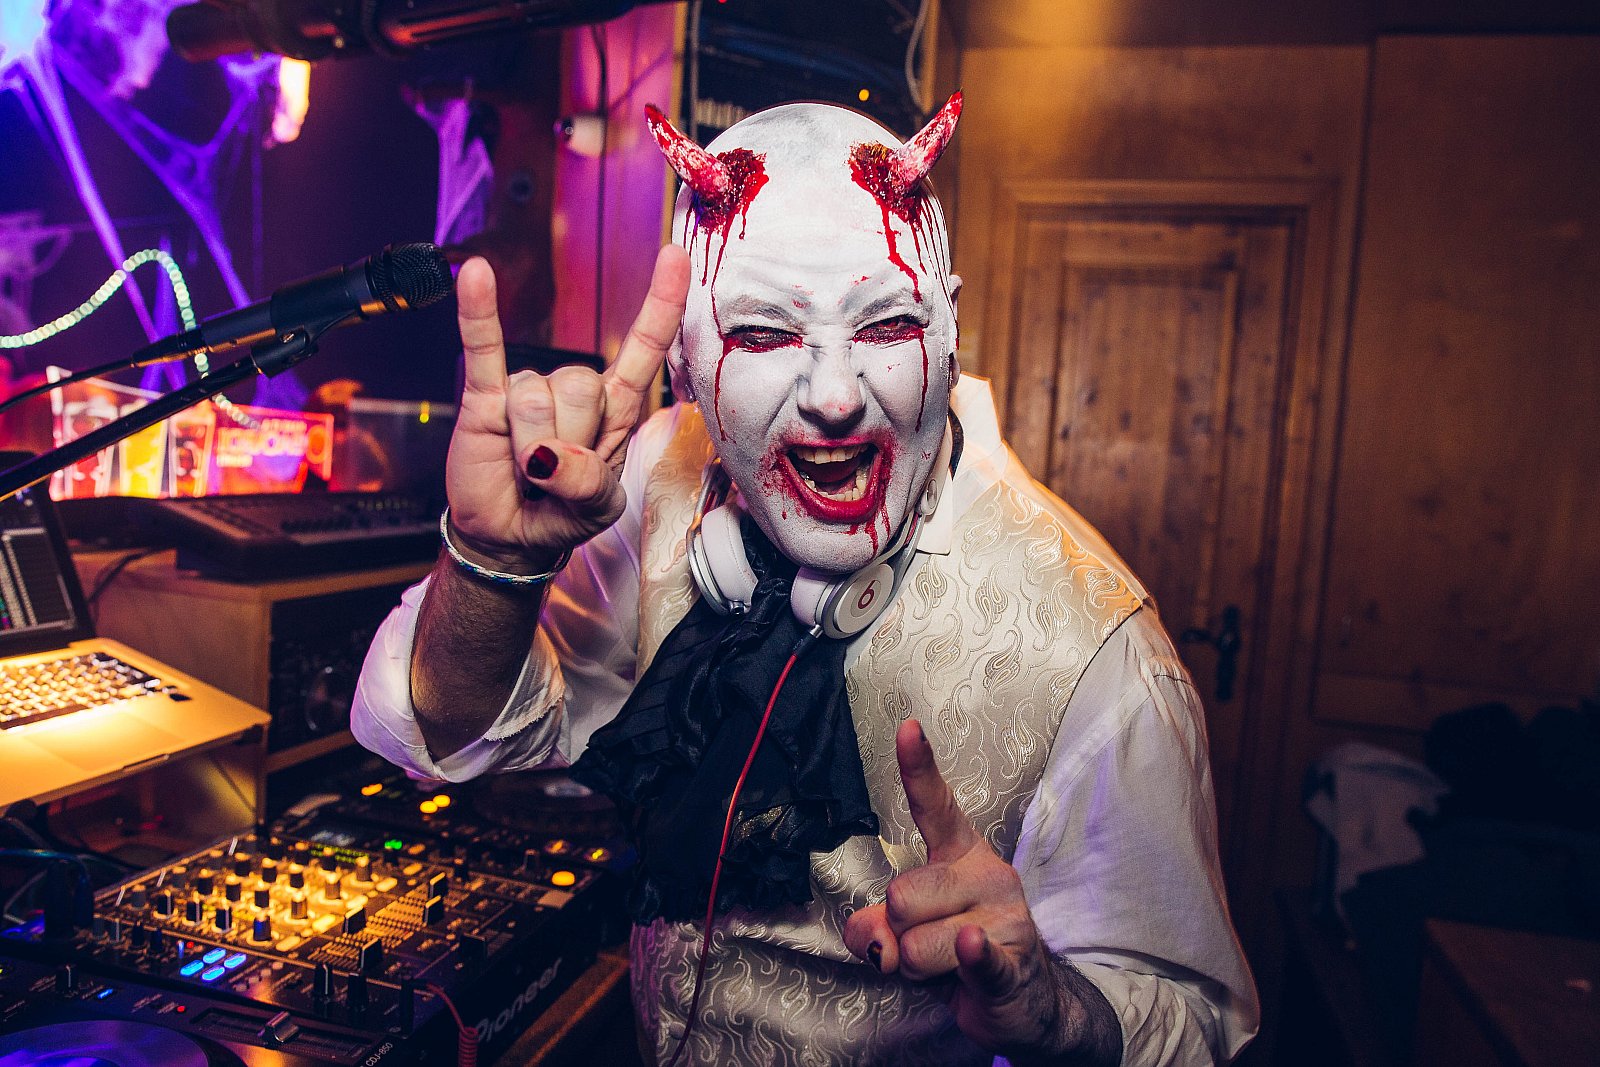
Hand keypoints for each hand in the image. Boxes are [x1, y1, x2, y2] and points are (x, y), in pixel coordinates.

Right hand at [444, 246, 688, 568]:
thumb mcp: (598, 509)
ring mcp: (529, 388)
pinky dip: (479, 314)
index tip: (675, 257)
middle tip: (555, 476)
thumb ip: (589, 483)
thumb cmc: (562, 514)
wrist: (511, 536)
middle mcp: (576, 389)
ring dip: (529, 444)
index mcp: (616, 408)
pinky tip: (478, 276)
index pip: (644, 347)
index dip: (661, 304)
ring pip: (538, 395)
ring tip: (525, 470)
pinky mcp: (485, 395)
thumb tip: (545, 455)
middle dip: (570, 442)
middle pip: (583, 387)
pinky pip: (483, 348)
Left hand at [843, 720, 1119, 1063]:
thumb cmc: (955, 954)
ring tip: (946, 967)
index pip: (935, 807)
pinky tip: (970, 942)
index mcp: (959, 854)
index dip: (918, 768)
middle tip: (922, 943)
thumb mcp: (906, 933)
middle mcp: (986, 873)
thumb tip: (874, 940)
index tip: (908, 727)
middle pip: (901, 896)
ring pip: (915, 943)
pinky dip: (968, 955)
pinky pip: (975, 957)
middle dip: (896, 932)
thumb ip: (874, 928)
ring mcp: (1004, 916)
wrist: (1024, 1005)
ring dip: (916, 967)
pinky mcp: (1013, 963)